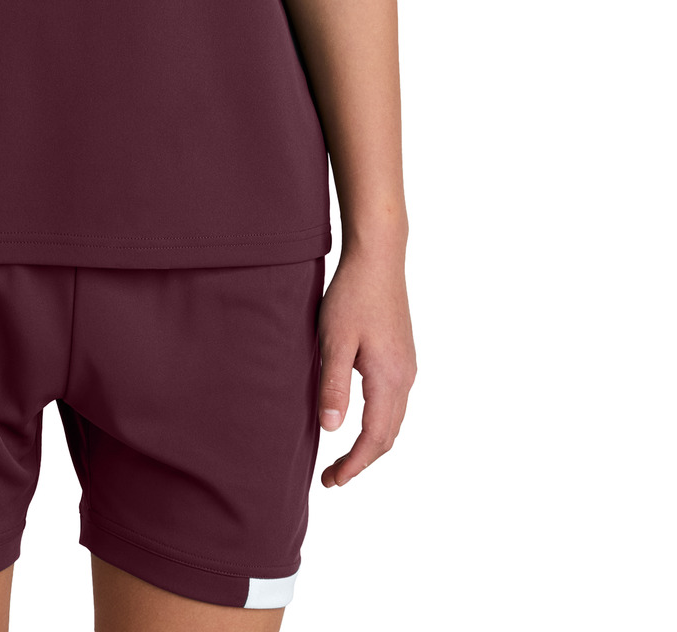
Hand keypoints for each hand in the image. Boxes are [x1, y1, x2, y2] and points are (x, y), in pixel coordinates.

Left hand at [316, 246, 415, 486]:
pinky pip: (395, 402)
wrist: (378, 257)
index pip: (374, 439)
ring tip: (344, 456)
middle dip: (362, 461)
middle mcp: (406, 378)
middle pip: (388, 435)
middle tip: (333, 477)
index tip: (332, 482)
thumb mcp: (335, 340)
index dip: (354, 465)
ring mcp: (407, 366)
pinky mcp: (403, 355)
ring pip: (394, 420)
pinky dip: (379, 422)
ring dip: (371, 443)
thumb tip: (332, 431)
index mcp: (390, 379)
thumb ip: (334, 386)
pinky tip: (359, 419)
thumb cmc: (352, 295)